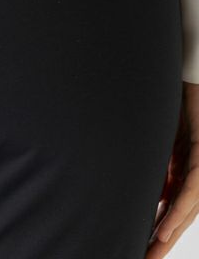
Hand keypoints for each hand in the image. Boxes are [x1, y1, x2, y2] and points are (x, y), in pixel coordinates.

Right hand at [146, 82, 198, 258]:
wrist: (181, 78)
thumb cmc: (165, 102)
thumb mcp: (149, 136)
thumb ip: (144, 158)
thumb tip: (127, 177)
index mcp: (176, 167)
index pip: (165, 203)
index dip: (154, 225)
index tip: (140, 244)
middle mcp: (189, 171)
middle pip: (176, 213)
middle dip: (160, 238)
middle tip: (144, 257)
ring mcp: (197, 165)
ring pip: (185, 208)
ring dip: (168, 233)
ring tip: (152, 252)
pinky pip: (189, 190)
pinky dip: (177, 211)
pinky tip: (164, 227)